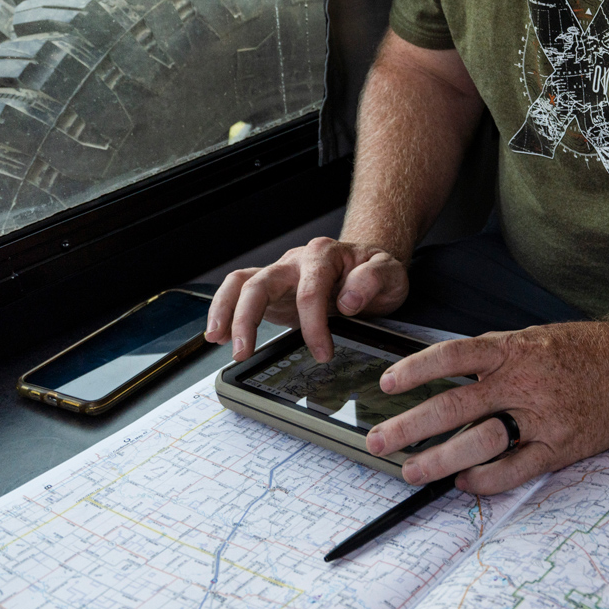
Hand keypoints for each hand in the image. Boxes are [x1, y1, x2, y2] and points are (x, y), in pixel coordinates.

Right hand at [204, 236, 407, 362]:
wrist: (370, 267)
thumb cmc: (377, 270)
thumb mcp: (391, 273)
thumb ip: (374, 280)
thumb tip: (348, 300)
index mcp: (324, 255)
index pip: (310, 290)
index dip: (313, 325)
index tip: (323, 353)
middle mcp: (296, 261)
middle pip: (261, 282)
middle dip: (247, 318)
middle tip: (243, 352)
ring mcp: (281, 274)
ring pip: (241, 283)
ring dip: (225, 310)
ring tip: (217, 340)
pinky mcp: (273, 289)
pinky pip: (240, 291)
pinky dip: (225, 310)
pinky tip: (219, 335)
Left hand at [364, 319, 608, 494]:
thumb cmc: (585, 350)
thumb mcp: (535, 338)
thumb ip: (494, 356)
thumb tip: (444, 375)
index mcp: (516, 348)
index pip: (455, 356)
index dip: (416, 369)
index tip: (386, 384)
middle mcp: (525, 381)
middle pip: (456, 405)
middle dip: (410, 426)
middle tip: (378, 441)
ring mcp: (543, 417)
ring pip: (480, 442)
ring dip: (439, 459)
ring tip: (411, 470)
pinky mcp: (560, 446)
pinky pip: (515, 470)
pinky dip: (485, 479)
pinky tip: (462, 483)